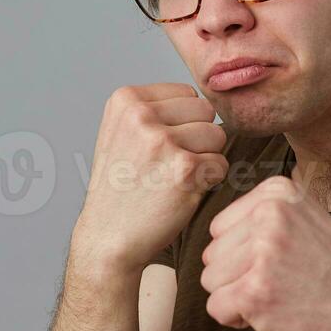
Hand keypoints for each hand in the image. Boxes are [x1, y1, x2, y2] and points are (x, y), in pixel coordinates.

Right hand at [70, 83, 227, 276]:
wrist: (109, 237)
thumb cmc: (121, 188)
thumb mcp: (121, 133)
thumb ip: (154, 109)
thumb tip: (201, 98)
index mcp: (126, 99)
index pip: (187, 93)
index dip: (184, 122)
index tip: (159, 147)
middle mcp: (142, 116)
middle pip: (205, 111)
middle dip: (198, 137)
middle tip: (170, 164)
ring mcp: (163, 142)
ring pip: (218, 136)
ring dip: (205, 159)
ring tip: (176, 177)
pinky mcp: (185, 169)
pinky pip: (221, 164)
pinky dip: (210, 181)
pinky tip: (183, 192)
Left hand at [199, 176, 330, 330]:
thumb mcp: (306, 223)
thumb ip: (264, 216)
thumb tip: (214, 228)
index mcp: (280, 191)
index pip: (220, 227)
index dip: (244, 254)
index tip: (283, 262)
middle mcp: (270, 213)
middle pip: (212, 253)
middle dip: (238, 278)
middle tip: (285, 284)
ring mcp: (264, 251)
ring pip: (210, 280)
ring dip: (238, 298)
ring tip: (281, 296)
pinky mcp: (255, 290)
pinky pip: (216, 307)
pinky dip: (238, 319)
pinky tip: (275, 314)